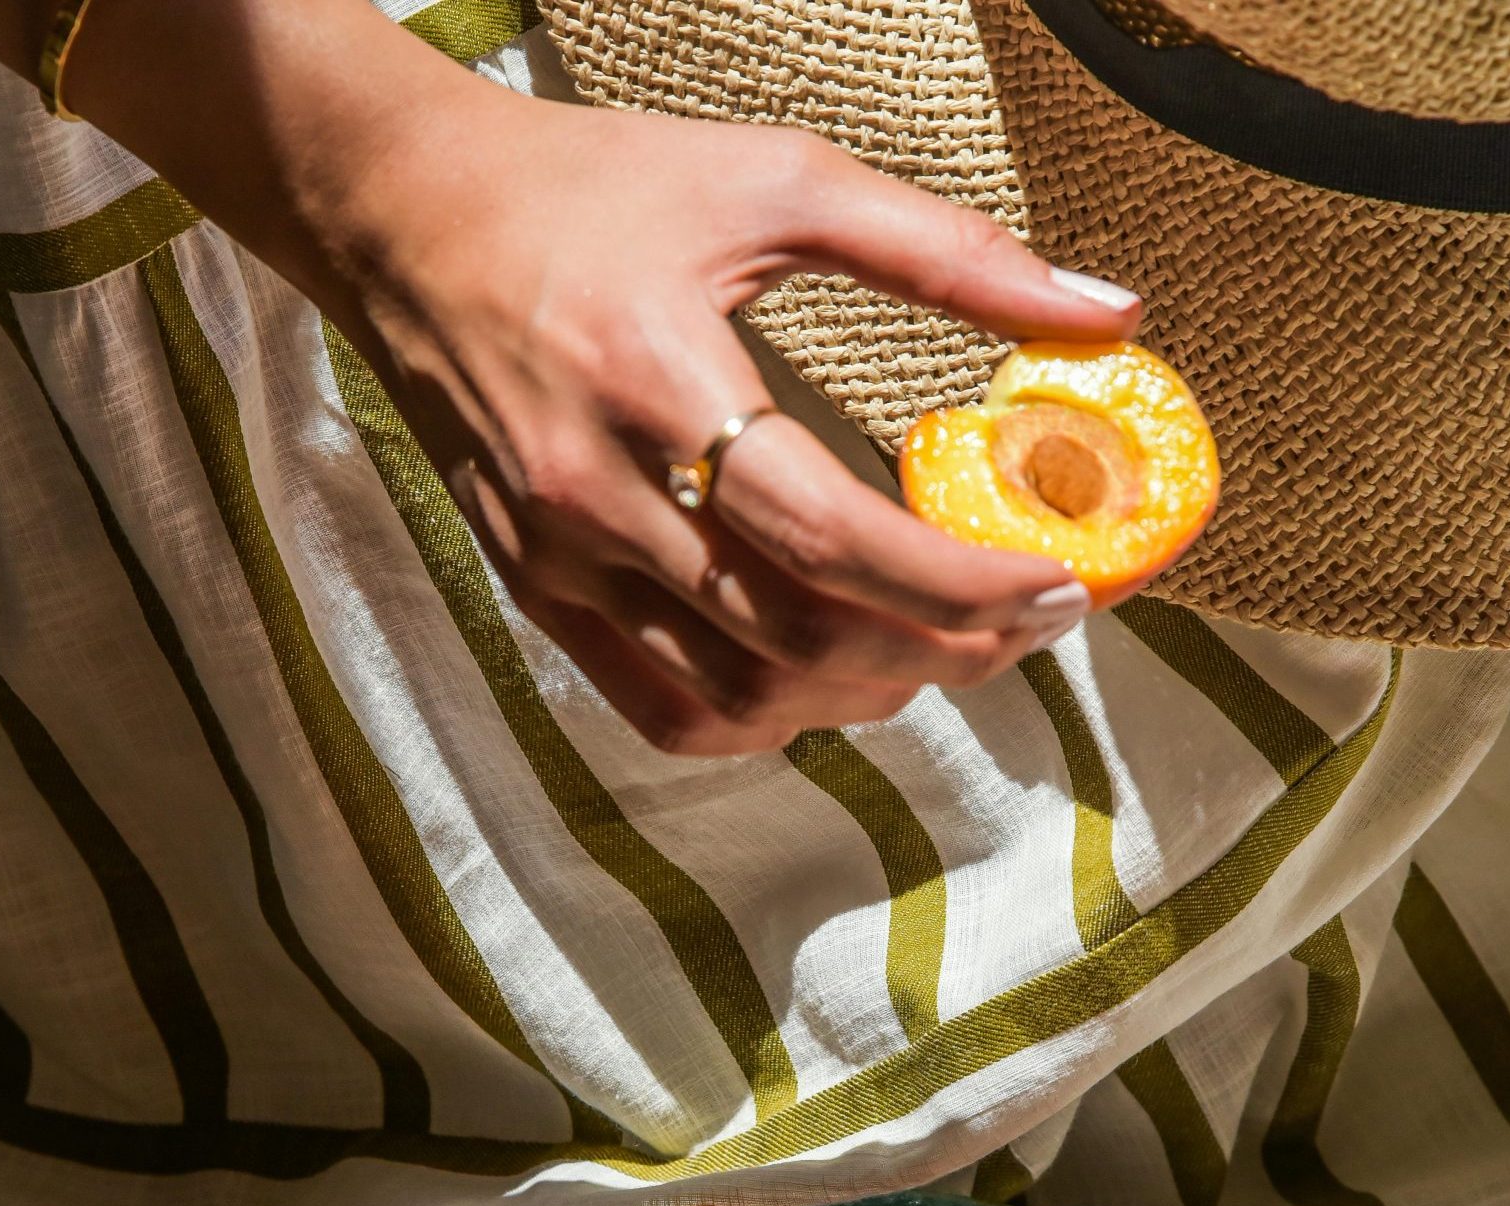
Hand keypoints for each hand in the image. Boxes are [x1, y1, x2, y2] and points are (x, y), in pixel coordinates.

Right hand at [339, 89, 1141, 752]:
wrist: (401, 214)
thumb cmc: (589, 187)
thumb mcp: (773, 181)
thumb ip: (946, 251)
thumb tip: (1108, 314)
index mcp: (661, 379)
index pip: (835, 539)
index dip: (961, 585)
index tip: (1059, 588)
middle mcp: (600, 493)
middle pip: (797, 639)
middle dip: (936, 650)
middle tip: (1021, 624)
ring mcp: (559, 559)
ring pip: (737, 696)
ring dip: (858, 694)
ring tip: (934, 649)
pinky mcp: (535, 592)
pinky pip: (660, 709)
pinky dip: (759, 720)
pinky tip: (819, 679)